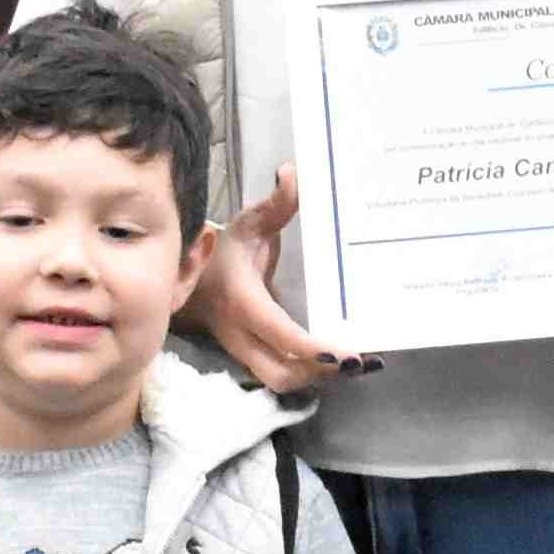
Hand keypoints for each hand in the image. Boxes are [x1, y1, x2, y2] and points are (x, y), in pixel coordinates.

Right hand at [188, 173, 361, 395]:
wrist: (190, 278)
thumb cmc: (225, 249)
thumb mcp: (249, 222)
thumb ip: (277, 202)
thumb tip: (295, 172)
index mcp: (241, 300)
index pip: (279, 333)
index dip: (312, 350)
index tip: (348, 354)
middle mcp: (241, 333)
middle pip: (283, 373)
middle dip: (323, 374)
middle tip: (363, 360)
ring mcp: (244, 351)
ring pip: (282, 382)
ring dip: (321, 380)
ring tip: (363, 365)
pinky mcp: (252, 358)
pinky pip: (282, 377)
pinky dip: (312, 377)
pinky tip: (345, 365)